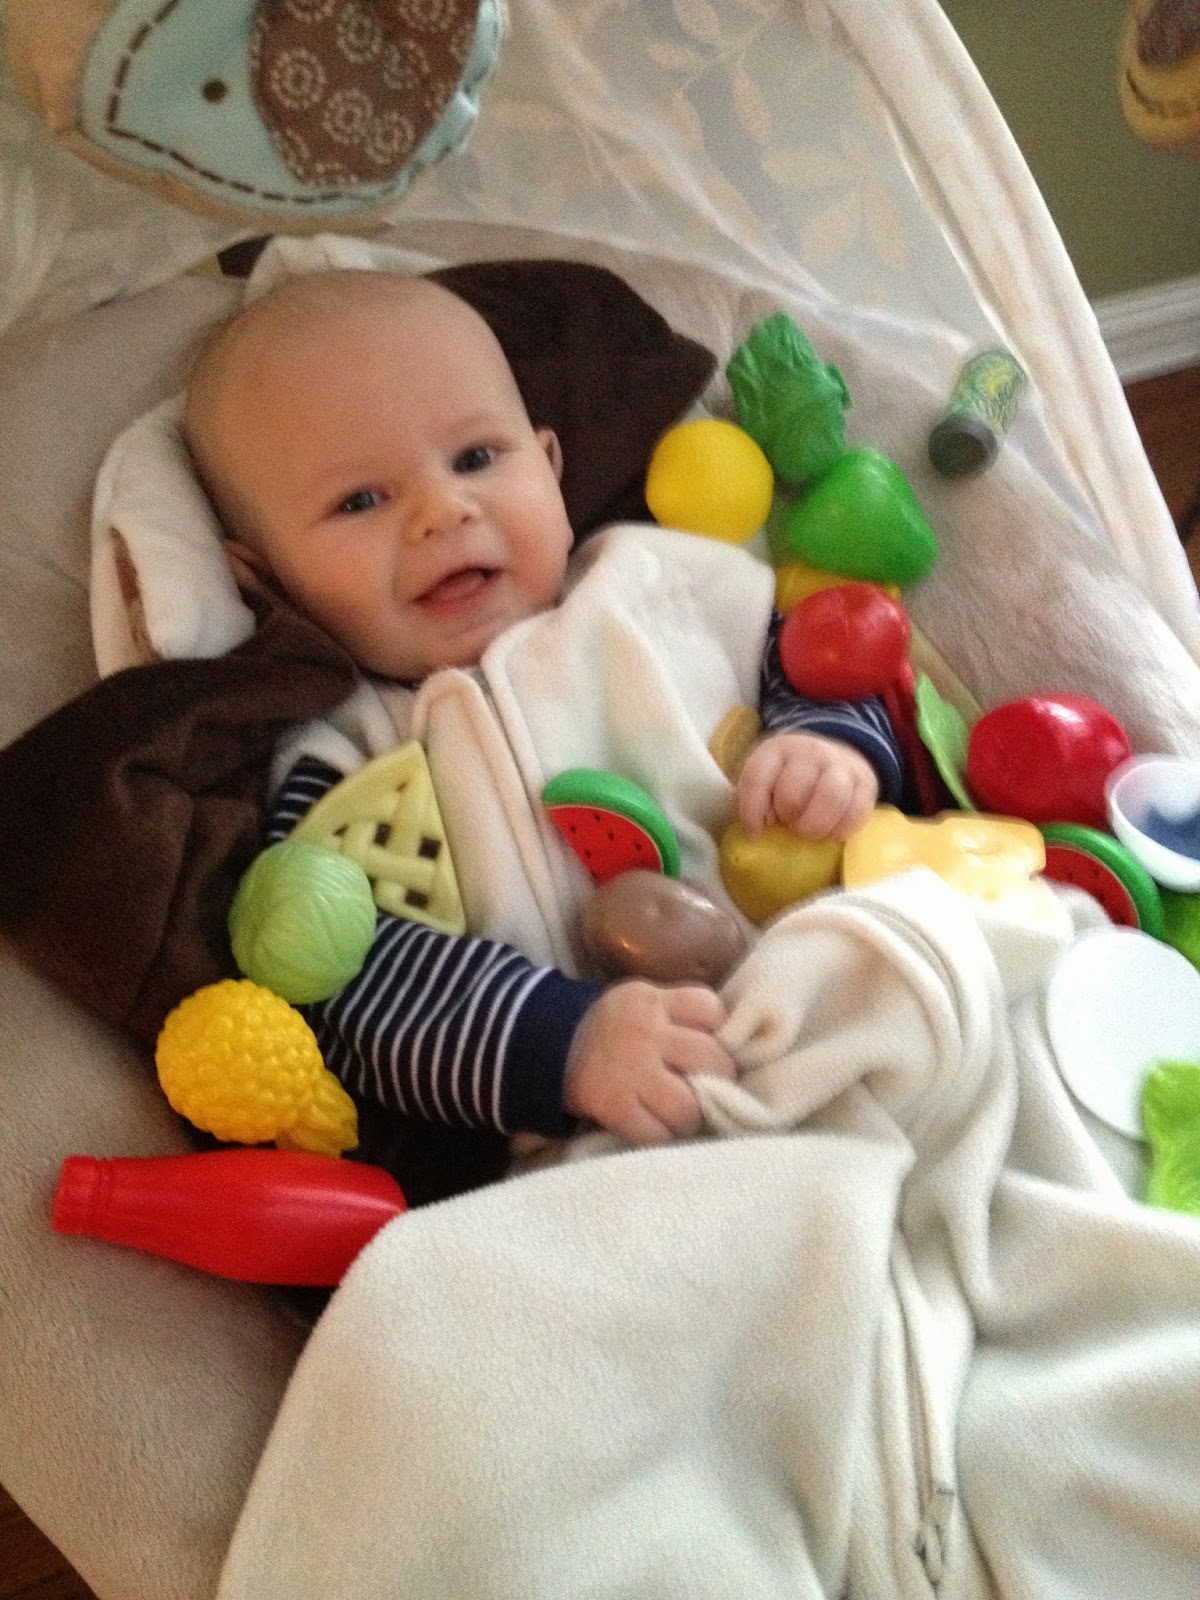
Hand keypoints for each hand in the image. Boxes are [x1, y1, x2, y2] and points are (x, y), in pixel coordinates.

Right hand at [563, 981, 734, 1144]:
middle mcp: (646, 1033)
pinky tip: (658, 1129)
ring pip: (688, 1105)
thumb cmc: (609, 1026)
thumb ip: (677, 1014)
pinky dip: (663, 1137)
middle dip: (718, 1078)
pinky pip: (656, 1133)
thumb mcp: (641, 1001)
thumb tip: (727, 1042)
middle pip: (711, 1059)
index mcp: (653, 1001)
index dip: (717, 1030)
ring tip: (683, 1114)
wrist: (546, 1045)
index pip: (709, 1009)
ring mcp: (631, 1071)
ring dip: (691, 1116)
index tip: (708, 1043)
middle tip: (708, 1086)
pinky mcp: (614, 1106)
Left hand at [737, 731, 877, 840]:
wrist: (833, 755)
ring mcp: (840, 764)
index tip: (754, 832)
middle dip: (787, 816)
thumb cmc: (790, 777)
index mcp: (776, 749)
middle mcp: (809, 751)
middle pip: (792, 793)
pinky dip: (840, 830)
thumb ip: (757, 798)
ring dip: (814, 826)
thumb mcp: (767, 778)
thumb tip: (759, 830)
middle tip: (787, 824)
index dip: (751, 811)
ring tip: (808, 832)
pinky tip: (830, 833)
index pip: (757, 778)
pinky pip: (855, 812)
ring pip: (830, 797)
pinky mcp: (865, 782)